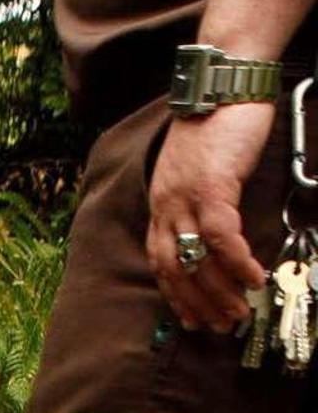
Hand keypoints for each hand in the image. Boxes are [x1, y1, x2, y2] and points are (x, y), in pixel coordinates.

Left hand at [147, 102, 272, 332]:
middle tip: (218, 326)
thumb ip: (200, 202)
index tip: (190, 318)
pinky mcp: (211, 186)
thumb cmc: (216, 129)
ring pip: (194, 257)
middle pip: (173, 266)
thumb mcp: (199, 172)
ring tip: (238, 311)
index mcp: (160, 202)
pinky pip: (220, 235)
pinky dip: (236, 261)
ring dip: (217, 290)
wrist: (223, 87)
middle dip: (195, 302)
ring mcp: (184, 196)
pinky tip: (253, 278)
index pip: (158, 259)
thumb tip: (217, 234)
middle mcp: (165, 204)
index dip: (174, 292)